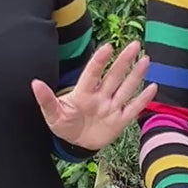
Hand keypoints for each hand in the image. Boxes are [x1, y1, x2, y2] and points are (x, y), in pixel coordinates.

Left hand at [32, 42, 156, 151]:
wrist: (76, 143)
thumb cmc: (64, 124)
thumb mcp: (52, 114)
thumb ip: (46, 100)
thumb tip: (34, 83)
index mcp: (83, 93)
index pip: (93, 74)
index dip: (99, 61)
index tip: (107, 47)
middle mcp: (100, 96)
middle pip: (114, 76)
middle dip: (124, 61)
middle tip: (134, 44)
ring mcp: (111, 108)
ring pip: (126, 89)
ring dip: (136, 75)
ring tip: (146, 60)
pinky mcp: (119, 121)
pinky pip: (132, 109)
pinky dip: (142, 99)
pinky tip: (153, 87)